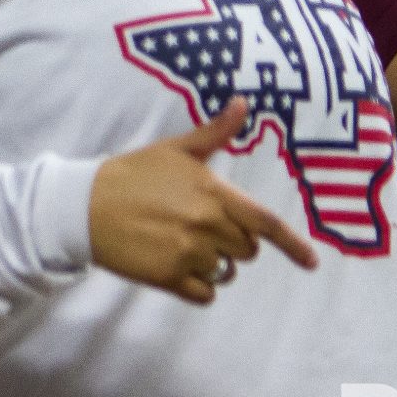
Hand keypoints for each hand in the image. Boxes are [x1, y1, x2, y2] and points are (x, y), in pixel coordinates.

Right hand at [89, 100, 318, 301]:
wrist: (84, 205)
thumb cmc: (133, 174)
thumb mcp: (175, 148)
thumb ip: (215, 132)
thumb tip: (244, 103)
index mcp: (213, 192)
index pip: (265, 222)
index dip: (293, 245)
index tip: (312, 262)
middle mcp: (206, 225)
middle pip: (247, 250)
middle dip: (234, 243)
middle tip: (204, 228)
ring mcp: (188, 254)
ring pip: (226, 273)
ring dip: (215, 265)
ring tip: (186, 245)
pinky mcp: (168, 278)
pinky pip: (205, 294)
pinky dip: (199, 287)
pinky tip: (178, 267)